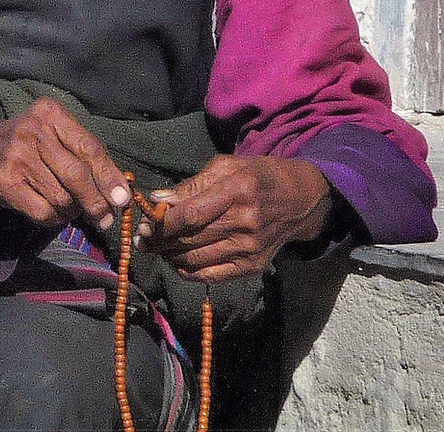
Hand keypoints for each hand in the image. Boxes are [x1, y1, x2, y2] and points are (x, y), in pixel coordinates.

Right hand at [0, 99, 129, 231]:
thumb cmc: (33, 144)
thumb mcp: (59, 137)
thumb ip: (88, 158)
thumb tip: (120, 194)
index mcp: (51, 113)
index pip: (89, 148)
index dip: (109, 177)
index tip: (122, 199)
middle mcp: (32, 130)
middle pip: (76, 174)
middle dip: (96, 201)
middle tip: (105, 218)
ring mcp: (16, 156)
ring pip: (61, 197)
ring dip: (73, 210)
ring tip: (71, 208)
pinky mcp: (5, 181)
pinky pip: (42, 211)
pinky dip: (55, 218)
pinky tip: (53, 212)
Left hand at [142, 154, 331, 282]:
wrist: (302, 200)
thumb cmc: (260, 176)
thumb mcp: (228, 166)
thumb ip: (191, 185)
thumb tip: (157, 200)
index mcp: (238, 191)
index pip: (190, 215)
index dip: (162, 223)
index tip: (143, 223)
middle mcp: (245, 223)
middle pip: (190, 240)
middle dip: (159, 241)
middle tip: (141, 238)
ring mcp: (250, 249)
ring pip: (196, 260)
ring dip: (168, 257)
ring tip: (155, 248)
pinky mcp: (252, 267)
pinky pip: (210, 276)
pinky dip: (187, 271)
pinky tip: (176, 261)